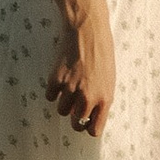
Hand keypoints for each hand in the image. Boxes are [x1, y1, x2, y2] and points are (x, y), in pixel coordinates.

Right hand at [47, 4, 114, 140]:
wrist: (88, 30)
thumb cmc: (102, 52)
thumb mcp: (109, 78)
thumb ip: (101, 98)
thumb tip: (90, 112)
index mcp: (104, 99)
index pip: (94, 129)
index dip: (88, 128)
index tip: (85, 123)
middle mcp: (88, 97)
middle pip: (76, 123)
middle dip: (74, 117)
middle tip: (74, 107)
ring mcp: (71, 89)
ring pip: (62, 111)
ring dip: (63, 102)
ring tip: (68, 88)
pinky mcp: (56, 79)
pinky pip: (50, 96)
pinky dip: (53, 90)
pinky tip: (59, 79)